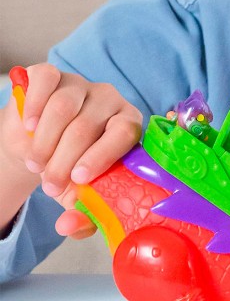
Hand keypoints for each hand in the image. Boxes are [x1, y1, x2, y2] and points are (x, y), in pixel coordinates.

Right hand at [2, 64, 141, 237]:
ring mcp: (83, 84)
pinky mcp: (55, 74)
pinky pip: (46, 80)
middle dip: (64, 161)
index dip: (102, 156)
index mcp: (128, 126)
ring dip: (45, 142)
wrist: (40, 147)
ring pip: (64, 107)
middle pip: (88, 126)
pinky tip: (30, 127)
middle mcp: (111, 101)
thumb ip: (82, 215)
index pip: (125, 133)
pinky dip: (35, 106)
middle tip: (51, 185)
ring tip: (37, 164)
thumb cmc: (71, 170)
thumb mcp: (79, 195)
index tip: (79, 179)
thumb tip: (68, 226)